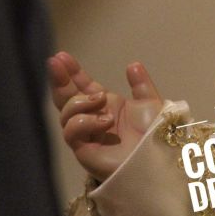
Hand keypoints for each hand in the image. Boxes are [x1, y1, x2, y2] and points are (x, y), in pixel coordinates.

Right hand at [49, 52, 162, 180]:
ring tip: (101, 99)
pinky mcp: (83, 150)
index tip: (62, 56)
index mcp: (105, 106)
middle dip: (60, 80)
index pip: (83, 87)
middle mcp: (92, 119)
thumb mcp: (150, 103)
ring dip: (80, 102)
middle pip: (66, 98)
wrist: (158, 158)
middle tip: (56, 62)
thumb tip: (132, 64)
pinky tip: (104, 120)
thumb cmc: (154, 134)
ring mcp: (86, 135)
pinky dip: (85, 121)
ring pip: (66, 114)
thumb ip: (141, 84)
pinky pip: (72, 132)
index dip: (73, 73)